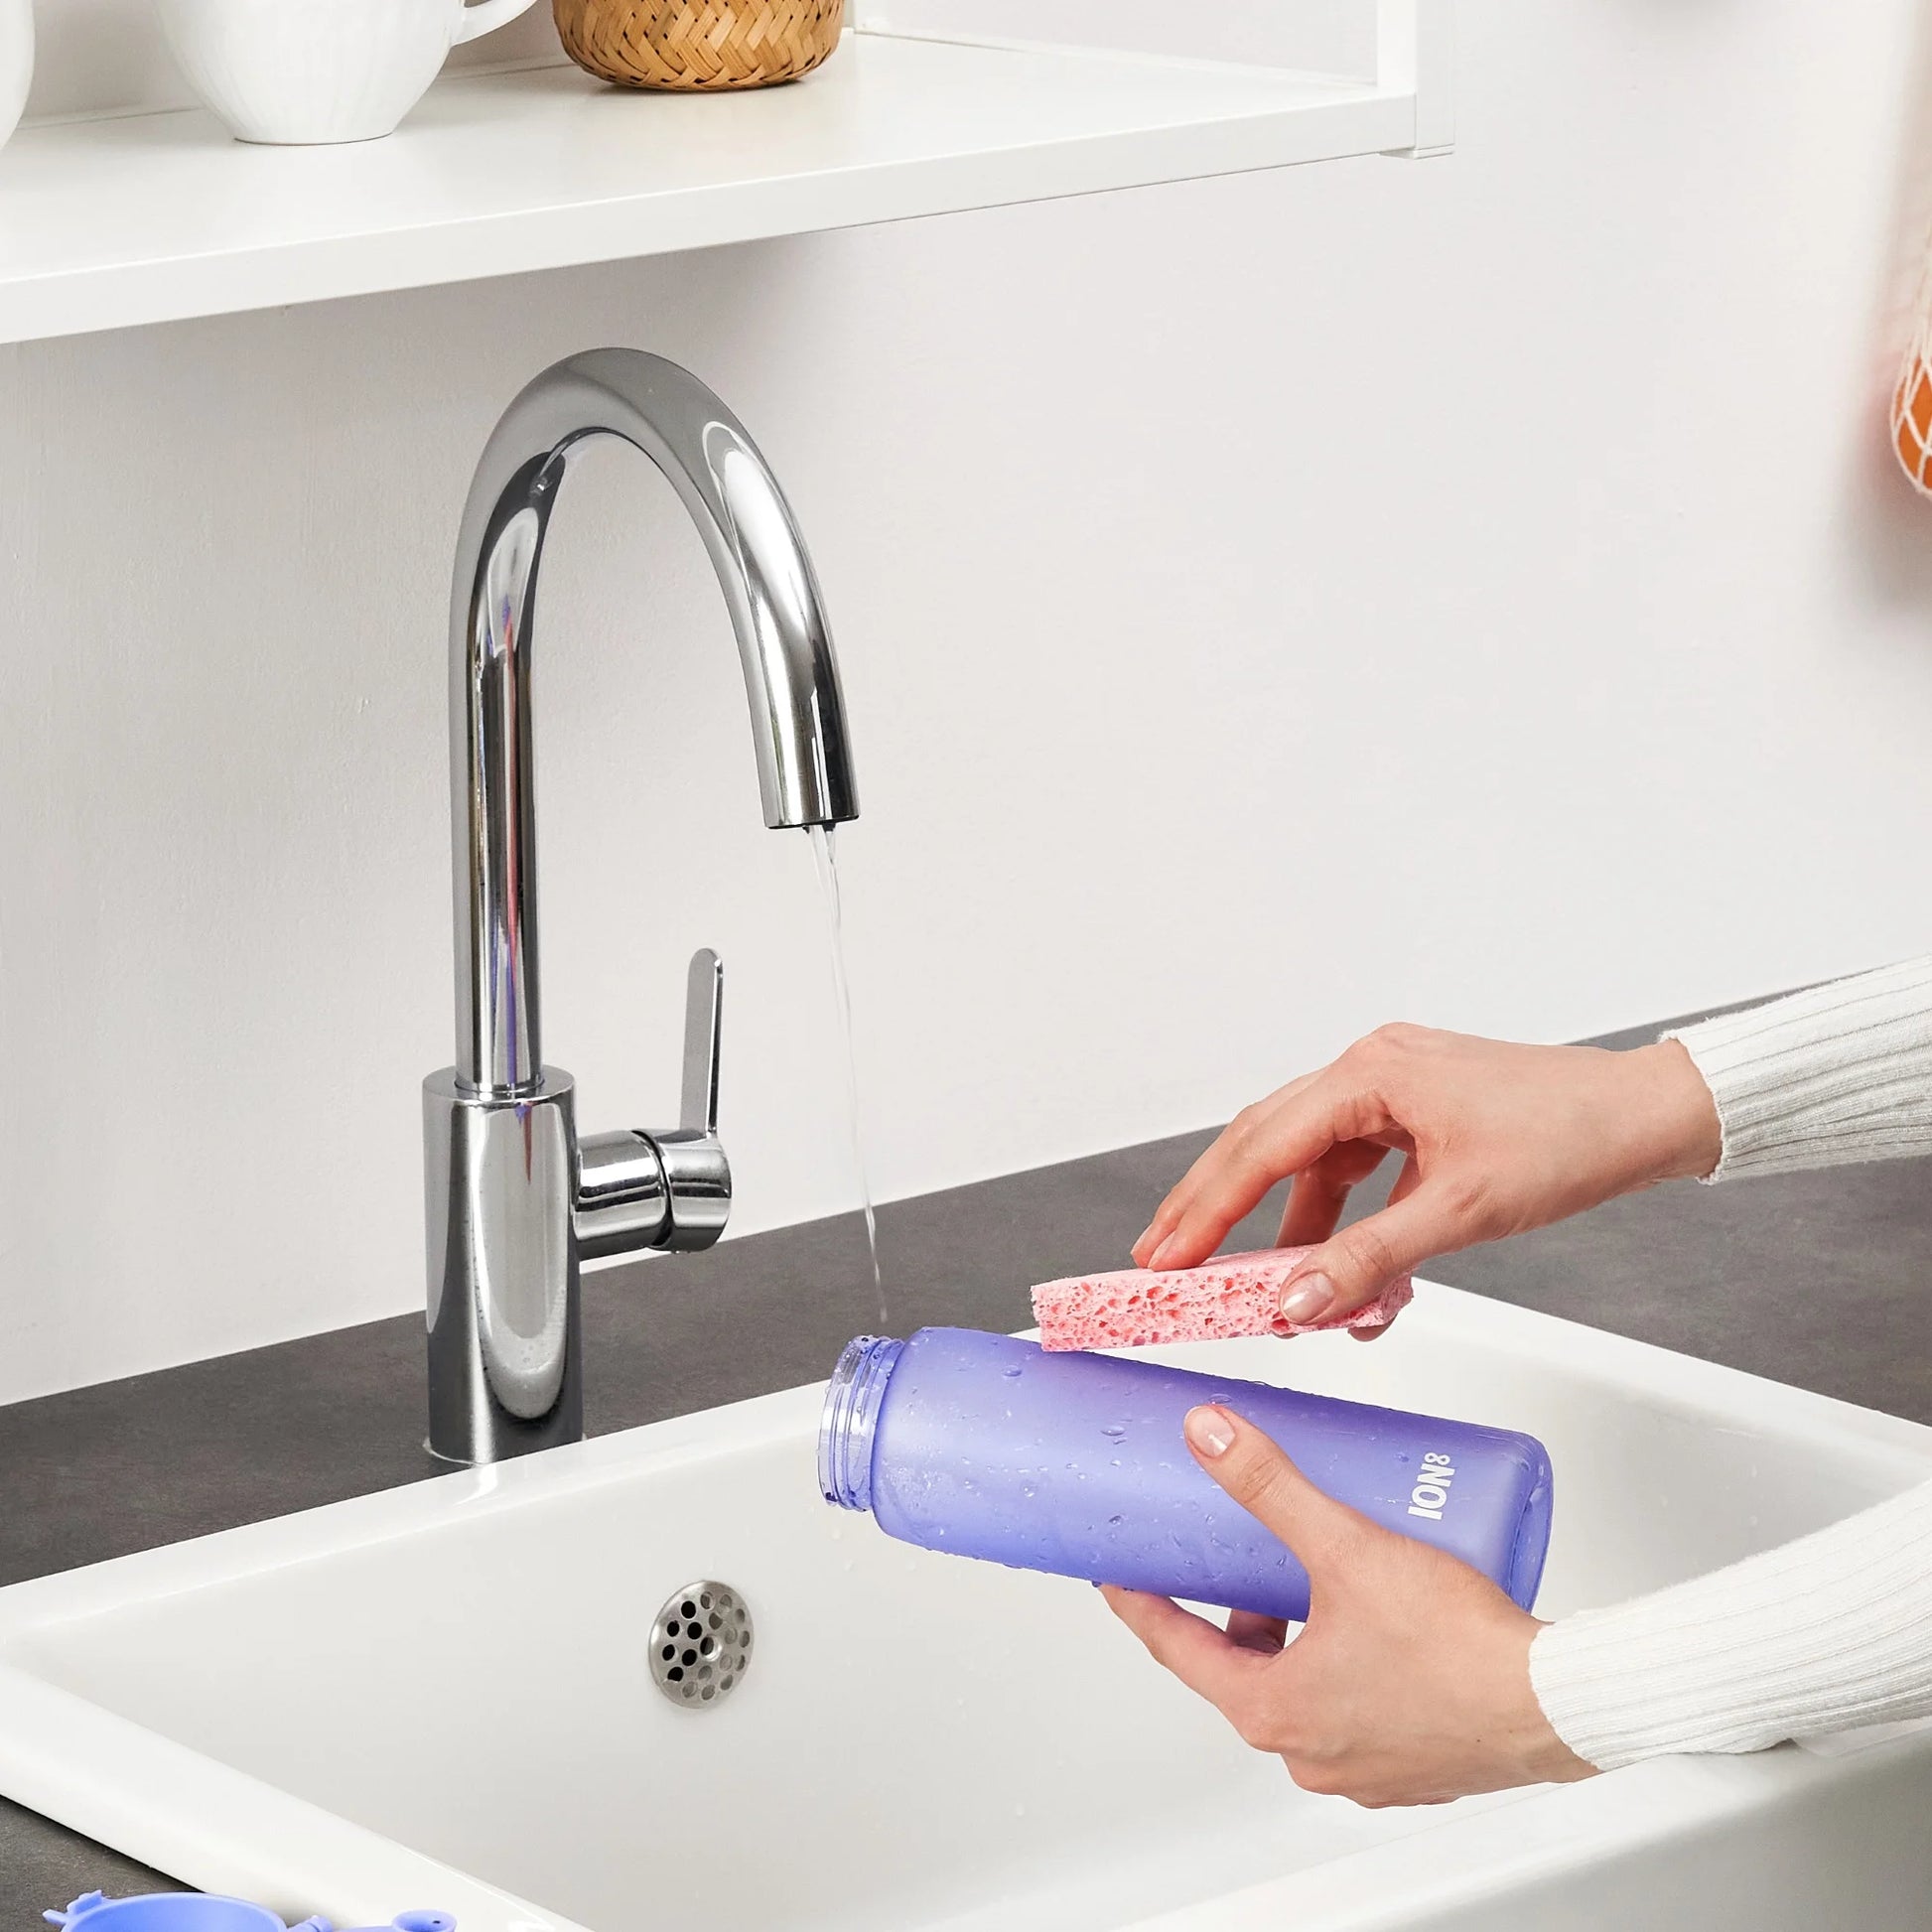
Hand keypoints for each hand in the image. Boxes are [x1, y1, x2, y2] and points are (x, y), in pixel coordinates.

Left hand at [1102, 1404, 1596, 1804]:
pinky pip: (1356, 1705)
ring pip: (1303, 1688)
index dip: (1143, 1604)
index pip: (1179, 1650)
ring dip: (1298, 1633)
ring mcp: (1362, 1765)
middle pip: (1243, 1668)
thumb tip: (1212, 1438)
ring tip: (1318, 1574)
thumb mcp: (1344, 1547)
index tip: (1119, 1578)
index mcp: (1275, 1712)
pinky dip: (1348, 1661)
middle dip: (1235, 1608)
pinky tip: (1377, 1620)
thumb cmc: (1459, 1649)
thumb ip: (1271, 1486)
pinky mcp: (1411, 1760)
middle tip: (1234, 1558)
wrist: (1555, 1703)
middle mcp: (1310, 1751)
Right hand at [1132, 1025, 1720, 1329]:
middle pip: (1265, 1142)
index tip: (1164, 1255)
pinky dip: (1335, 1220)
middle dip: (1215, 1207)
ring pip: (1308, 1160)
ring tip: (1240, 1277)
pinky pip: (1352, 1169)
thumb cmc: (1570, 1138)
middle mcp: (1371, 1070)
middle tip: (1164, 1260)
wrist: (1647, 1116)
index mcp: (1371, 1073)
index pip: (1262, 1145)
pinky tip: (1330, 1267)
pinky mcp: (1416, 1117)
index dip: (1205, 1206)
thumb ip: (1369, 1259)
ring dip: (1278, 1222)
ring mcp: (1393, 1090)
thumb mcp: (1460, 1211)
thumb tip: (1295, 1301)